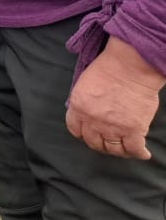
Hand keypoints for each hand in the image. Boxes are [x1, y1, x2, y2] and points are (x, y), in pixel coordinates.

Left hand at [66, 37, 163, 159]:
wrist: (130, 66)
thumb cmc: (108, 69)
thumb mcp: (83, 84)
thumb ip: (82, 102)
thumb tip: (85, 114)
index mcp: (78, 107)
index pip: (75, 130)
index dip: (83, 134)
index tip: (89, 135)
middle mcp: (93, 120)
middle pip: (94, 142)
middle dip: (100, 144)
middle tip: (107, 142)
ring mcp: (113, 127)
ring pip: (113, 149)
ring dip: (118, 150)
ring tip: (124, 147)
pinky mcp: (134, 130)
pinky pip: (134, 149)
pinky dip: (139, 153)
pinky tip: (143, 153)